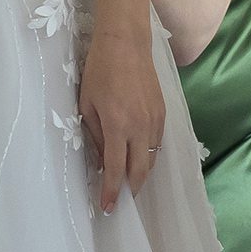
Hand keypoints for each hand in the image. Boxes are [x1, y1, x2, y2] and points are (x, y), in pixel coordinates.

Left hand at [80, 23, 165, 212]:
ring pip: (151, 159)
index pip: (116, 169)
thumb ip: (96, 135)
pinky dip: (148, 156)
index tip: (108, 207)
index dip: (112, 192)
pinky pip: (157, 144)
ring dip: (141, 174)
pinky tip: (139, 158)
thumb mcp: (87, 105)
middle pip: (140, 171)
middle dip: (131, 190)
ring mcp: (155, 121)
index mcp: (117, 126)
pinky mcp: (163, 113)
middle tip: (121, 201)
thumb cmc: (99, 71)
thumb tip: (104, 161)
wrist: (126, 43)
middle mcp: (140, 127)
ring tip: (129, 183)